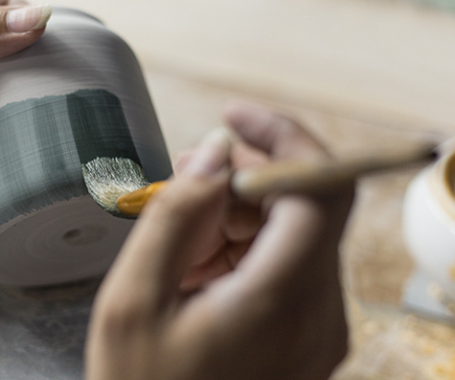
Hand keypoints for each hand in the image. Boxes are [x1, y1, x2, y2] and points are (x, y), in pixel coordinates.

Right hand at [86, 103, 354, 379]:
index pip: (321, 188)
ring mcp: (318, 329)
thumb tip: (216, 151)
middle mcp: (319, 313)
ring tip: (176, 242)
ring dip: (235, 220)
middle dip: (241, 184)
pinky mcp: (306, 337)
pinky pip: (284, 268)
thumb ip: (175, 215)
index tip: (232, 116)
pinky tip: (194, 272)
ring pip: (291, 235)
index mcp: (280, 301)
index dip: (282, 136)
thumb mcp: (133, 300)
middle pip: (303, 207)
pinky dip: (241, 253)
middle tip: (181, 183)